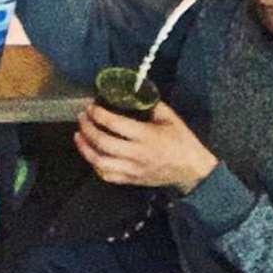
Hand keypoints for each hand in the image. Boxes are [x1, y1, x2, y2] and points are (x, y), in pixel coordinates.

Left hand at [73, 100, 217, 194]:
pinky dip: (95, 165)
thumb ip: (150, 104)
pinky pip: (108, 176)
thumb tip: (132, 92)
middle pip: (103, 142)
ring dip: (85, 148)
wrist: (193, 171)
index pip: (115, 124)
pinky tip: (91, 154)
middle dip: (87, 128)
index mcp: (146, 136)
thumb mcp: (169, 117)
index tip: (91, 106)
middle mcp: (137, 154)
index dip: (99, 114)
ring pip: (101, 162)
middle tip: (82, 117)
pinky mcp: (132, 181)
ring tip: (78, 135)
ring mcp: (133, 170)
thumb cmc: (182, 140)